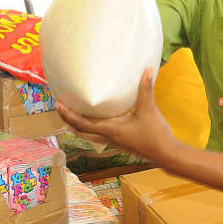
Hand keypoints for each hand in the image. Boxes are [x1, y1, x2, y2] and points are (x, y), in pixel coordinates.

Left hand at [55, 69, 176, 161]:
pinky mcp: (120, 142)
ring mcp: (113, 141)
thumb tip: (147, 69)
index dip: (67, 114)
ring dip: (78, 125)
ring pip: (88, 135)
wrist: (165, 153)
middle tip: (60, 107)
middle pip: (80, 130)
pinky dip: (90, 128)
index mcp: (109, 129)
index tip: (57, 104)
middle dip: (68, 119)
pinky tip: (96, 120)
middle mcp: (107, 136)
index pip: (81, 123)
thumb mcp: (148, 109)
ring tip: (72, 114)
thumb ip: (146, 88)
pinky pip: (98, 135)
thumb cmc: (154, 134)